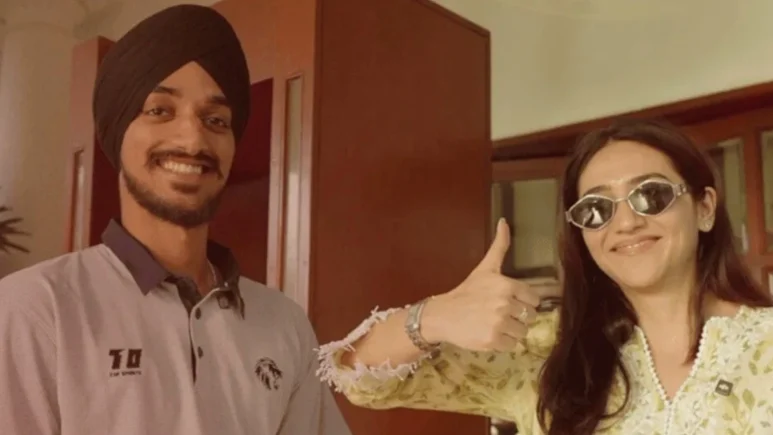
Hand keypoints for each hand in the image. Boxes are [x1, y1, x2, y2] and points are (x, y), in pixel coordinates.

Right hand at [422, 219, 541, 351]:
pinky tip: (489, 334)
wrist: (443, 315)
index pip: (534, 300)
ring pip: (522, 332)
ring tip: (494, 324)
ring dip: (510, 331)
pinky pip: (512, 346)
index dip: (523, 302)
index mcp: (507, 285)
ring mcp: (499, 323)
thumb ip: (500, 246)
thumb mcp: (485, 268)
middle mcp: (505, 303)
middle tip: (499, 314)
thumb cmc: (467, 291)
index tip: (508, 302)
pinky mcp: (493, 340)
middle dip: (517, 317)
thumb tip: (505, 221)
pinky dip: (502, 343)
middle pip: (530, 317)